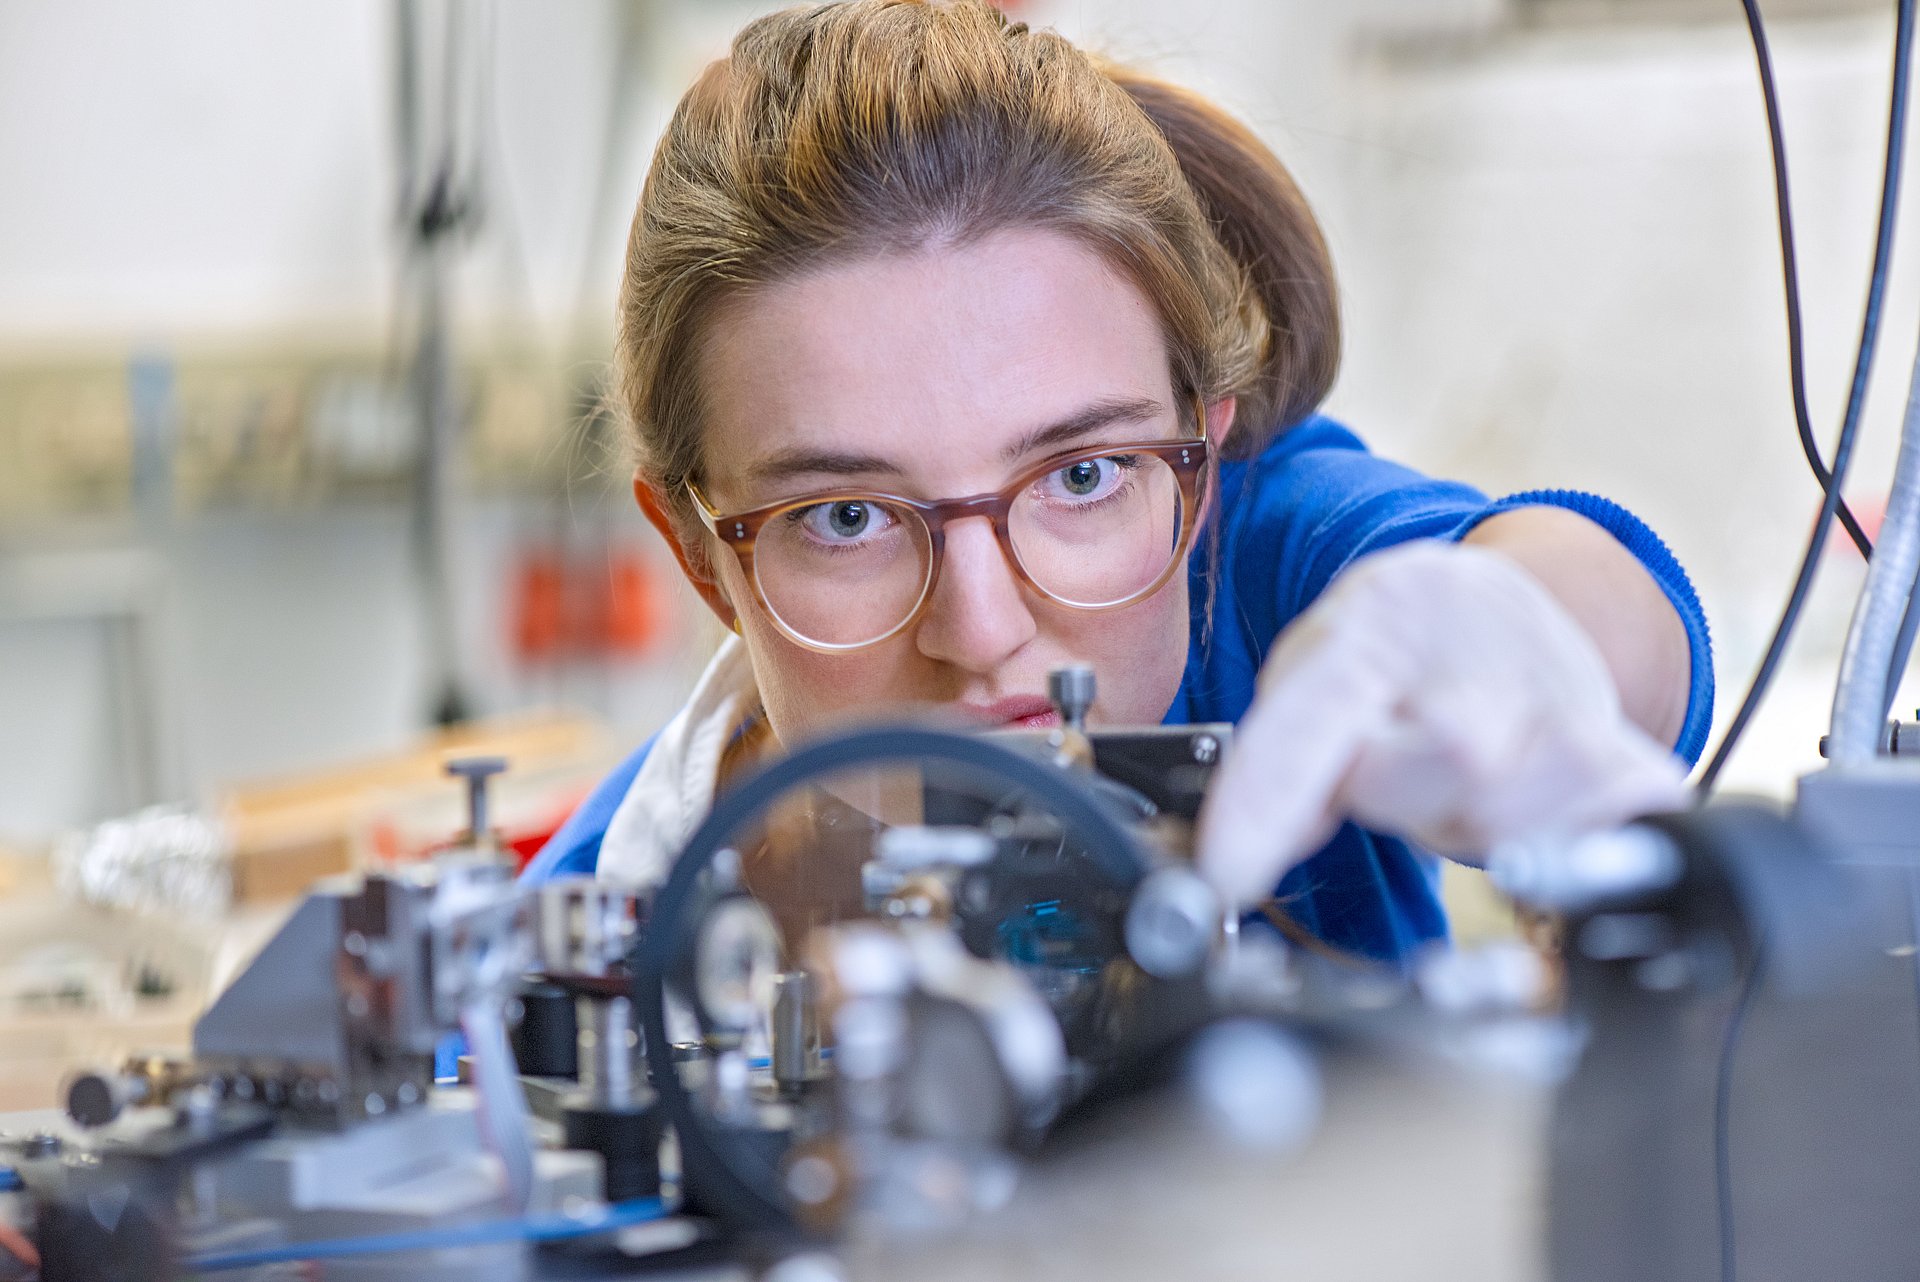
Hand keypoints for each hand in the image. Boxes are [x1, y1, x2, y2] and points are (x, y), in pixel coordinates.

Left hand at [1196, 541, 1689, 907]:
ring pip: (1488, 827)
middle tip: (1398, 764)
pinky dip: (1566, 847)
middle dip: (1389, 796)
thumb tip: (1244, 863)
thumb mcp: (1311, 677)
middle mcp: (1470, 666)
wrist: (1492, 602)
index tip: (1226, 876)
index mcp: (1370, 634)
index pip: (1306, 730)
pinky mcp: (1620, 761)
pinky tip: (1540, 806)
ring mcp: (1558, 713)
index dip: (1261, 811)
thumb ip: (1279, 765)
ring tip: (1454, 776)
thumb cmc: (1388, 654)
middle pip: (1408, 785)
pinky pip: (1590, 842)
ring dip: (1460, 823)